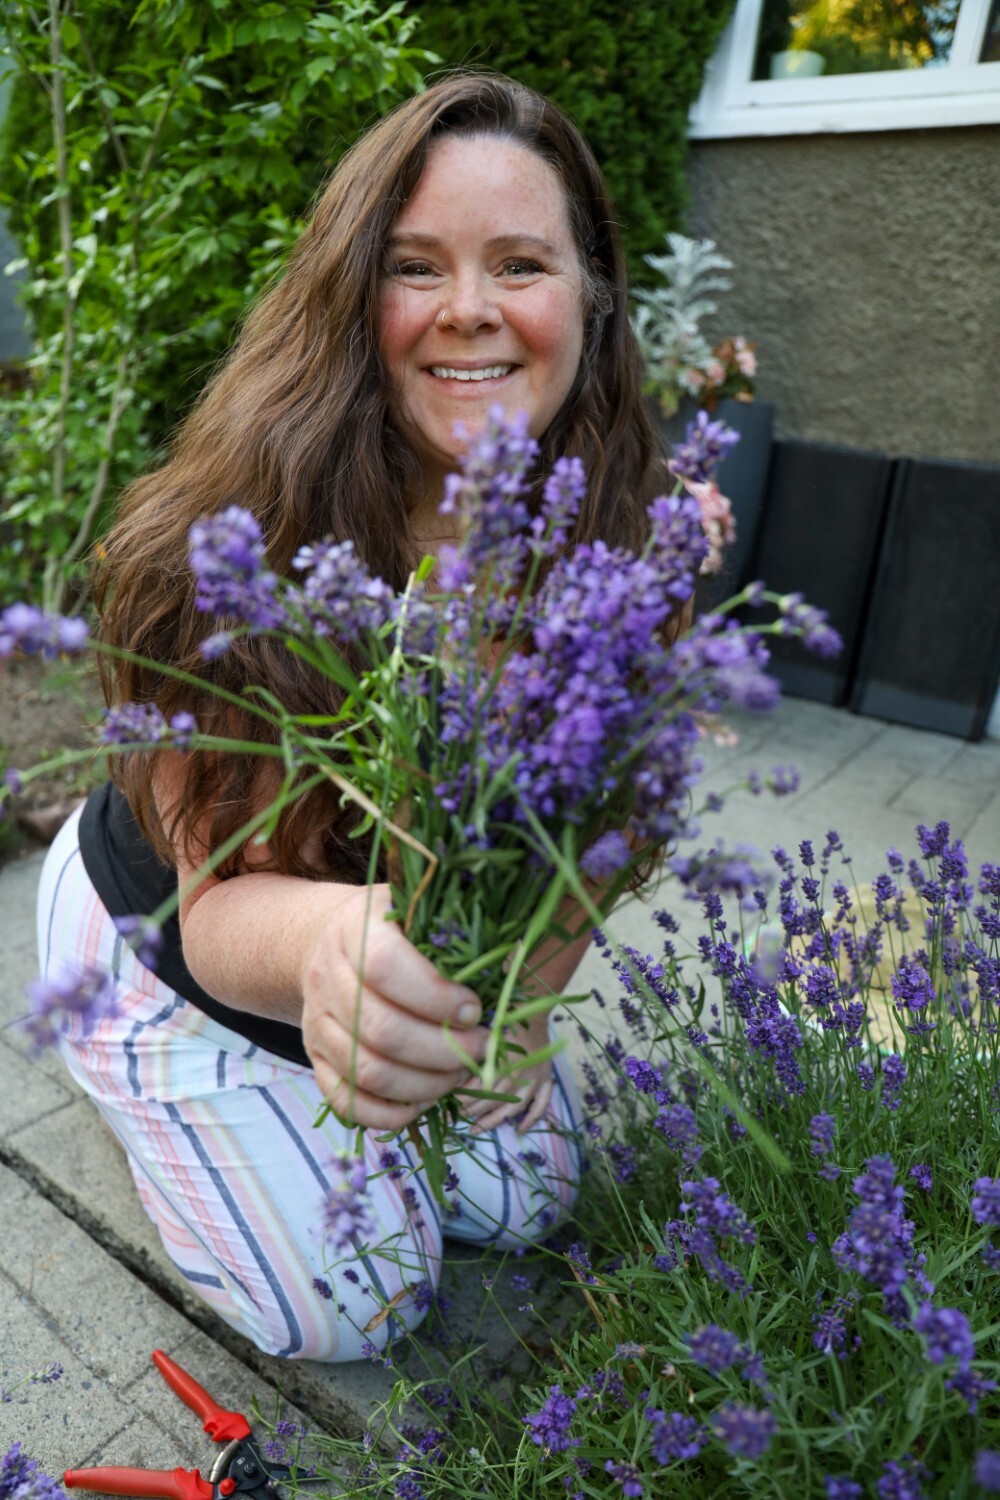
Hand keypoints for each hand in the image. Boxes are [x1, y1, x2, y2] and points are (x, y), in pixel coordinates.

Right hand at [301, 884, 489, 1130]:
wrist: (334, 942)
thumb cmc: (394, 928)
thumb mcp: (420, 910)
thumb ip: (456, 933)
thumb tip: (514, 961)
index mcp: (354, 929)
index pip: (384, 966)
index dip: (435, 996)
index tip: (474, 1008)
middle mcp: (326, 976)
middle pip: (381, 1029)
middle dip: (444, 1049)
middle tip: (482, 1048)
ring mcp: (316, 1023)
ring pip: (367, 1072)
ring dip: (426, 1083)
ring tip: (460, 1074)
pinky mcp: (317, 1060)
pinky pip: (348, 1102)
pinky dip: (392, 1113)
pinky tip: (427, 1098)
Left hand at [459, 1013, 553, 1134]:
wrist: (531, 1007)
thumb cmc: (503, 1017)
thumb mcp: (485, 1033)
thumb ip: (474, 1055)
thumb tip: (454, 1076)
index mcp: (506, 1058)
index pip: (484, 1085)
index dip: (466, 1096)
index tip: (451, 1101)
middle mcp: (523, 1071)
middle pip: (496, 1099)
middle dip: (474, 1109)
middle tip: (457, 1115)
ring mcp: (537, 1077)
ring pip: (514, 1107)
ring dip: (494, 1119)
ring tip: (475, 1127)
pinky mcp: (547, 1077)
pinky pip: (542, 1103)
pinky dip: (532, 1118)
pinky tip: (520, 1130)